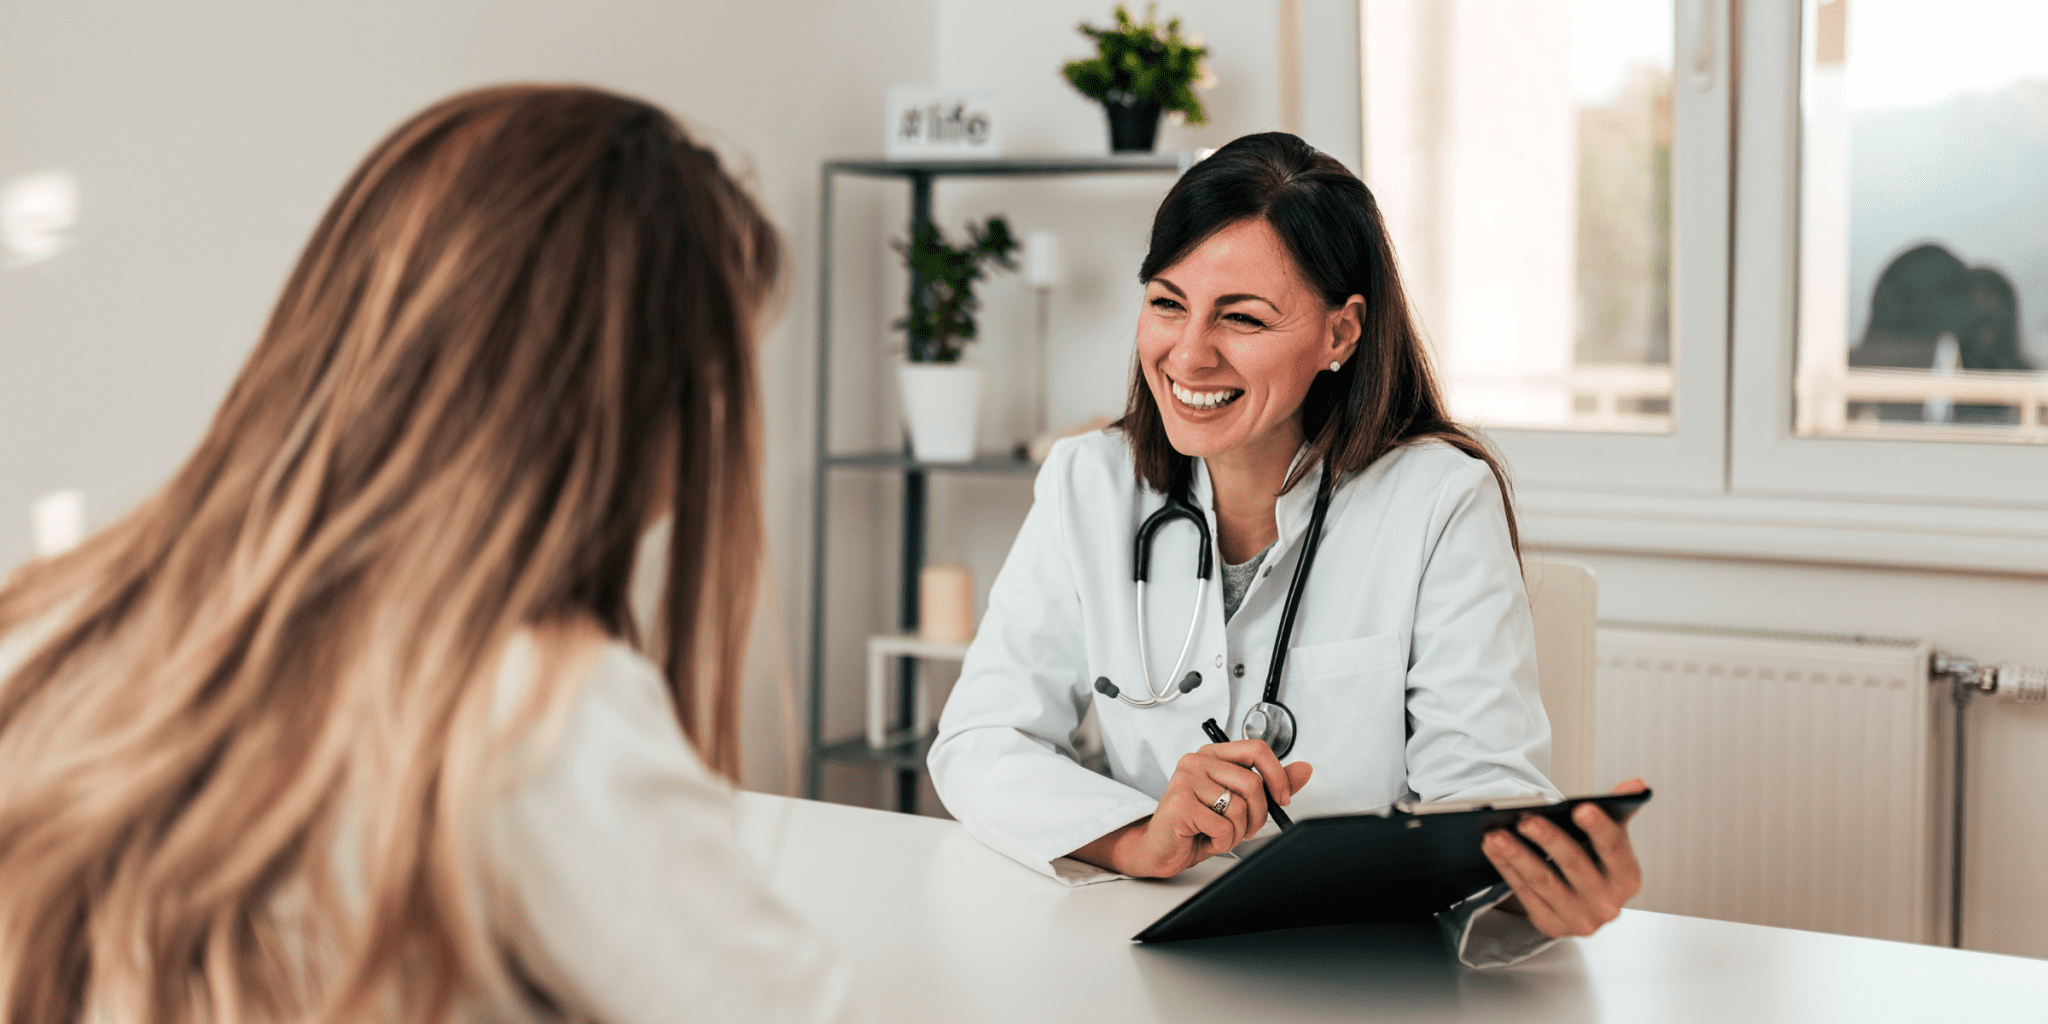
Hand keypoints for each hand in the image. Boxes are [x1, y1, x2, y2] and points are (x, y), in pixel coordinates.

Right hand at [1069, 740, 1312, 877]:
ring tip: (1219, 832)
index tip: (1282, 798)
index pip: (1256, 749)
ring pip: (1240, 807)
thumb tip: (1304, 769)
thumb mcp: (1238, 802)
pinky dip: (1222, 841)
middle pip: (1252, 784)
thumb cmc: (1196, 825)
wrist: (1160, 848)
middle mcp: (1196, 762)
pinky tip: (1206, 838)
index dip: (1277, 775)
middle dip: (1258, 815)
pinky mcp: (1180, 804)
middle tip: (1246, 828)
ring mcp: (1185, 780)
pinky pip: (1224, 827)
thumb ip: (1269, 784)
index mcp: (1212, 755)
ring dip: (1237, 831)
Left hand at [1481, 778, 1646, 937]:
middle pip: (1574, 865)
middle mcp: (1606, 903)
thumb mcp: (1611, 839)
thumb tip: (1634, 785)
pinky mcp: (1552, 925)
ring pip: (1543, 882)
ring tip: (1497, 834)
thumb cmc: (1597, 866)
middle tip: (1526, 819)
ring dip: (1517, 855)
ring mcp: (1579, 918)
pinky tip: (1493, 849)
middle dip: (1549, 840)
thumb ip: (1618, 809)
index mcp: (1627, 878)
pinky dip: (1506, 869)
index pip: (1615, 850)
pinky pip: (1524, 894)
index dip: (1599, 828)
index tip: (1581, 808)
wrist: (1584, 904)